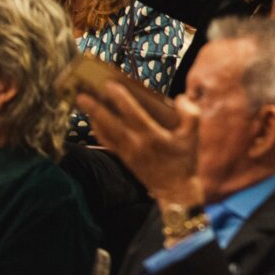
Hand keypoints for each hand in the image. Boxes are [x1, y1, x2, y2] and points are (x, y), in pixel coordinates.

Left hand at [76, 83, 203, 207]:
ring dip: (93, 117)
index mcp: (152, 136)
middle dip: (95, 108)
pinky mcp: (124, 158)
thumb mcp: (193, 136)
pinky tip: (94, 120)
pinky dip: (99, 130)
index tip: (110, 84)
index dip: (120, 98)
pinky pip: (107, 142)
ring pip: (105, 132)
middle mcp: (136, 144)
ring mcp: (127, 152)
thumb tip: (180, 98)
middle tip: (81, 94)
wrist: (175, 189)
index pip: (132, 113)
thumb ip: (190, 113)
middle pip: (110, 123)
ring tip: (84, 102)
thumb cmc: (184, 160)